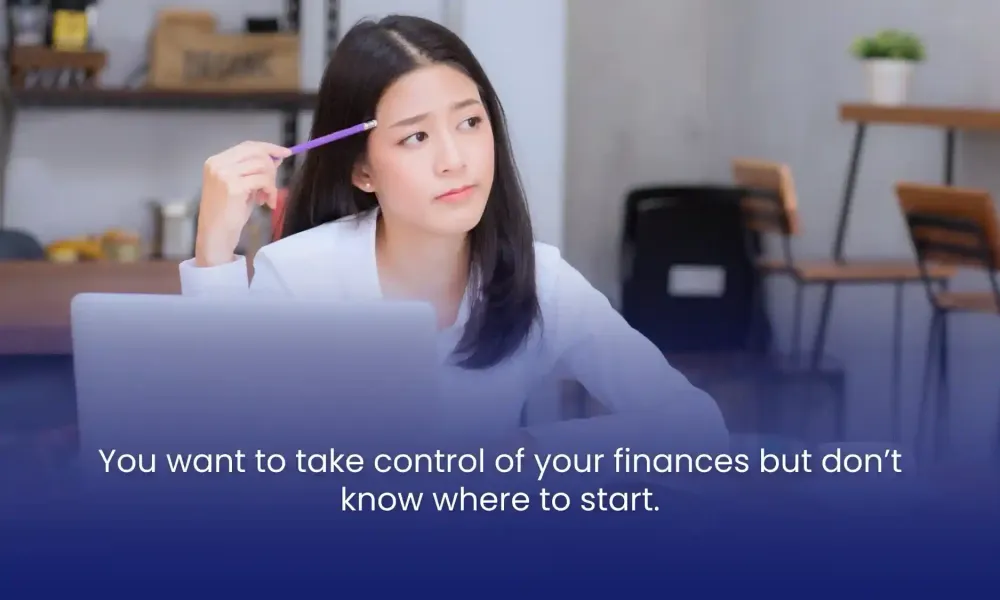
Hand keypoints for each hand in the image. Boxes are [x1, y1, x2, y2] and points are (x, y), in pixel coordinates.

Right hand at [195, 141, 291, 266]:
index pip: (247, 146)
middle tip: (273, 185)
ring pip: (262, 165)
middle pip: (256, 152)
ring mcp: (225, 174)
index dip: (268, 148)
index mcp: (216, 161)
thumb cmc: (228, 213)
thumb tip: (277, 157)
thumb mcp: (242, 186)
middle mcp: (218, 164)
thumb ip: (255, 170)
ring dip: (271, 182)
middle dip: (271, 166)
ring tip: (267, 198)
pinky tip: (267, 203)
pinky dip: (270, 191)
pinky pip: (263, 180)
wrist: (216, 234)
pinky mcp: (234, 187)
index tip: (284, 152)